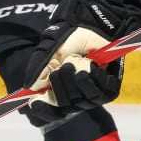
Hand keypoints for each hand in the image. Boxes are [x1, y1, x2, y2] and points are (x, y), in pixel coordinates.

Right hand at [26, 0, 140, 109]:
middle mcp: (76, 99)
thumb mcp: (48, 54)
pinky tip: (92, 64)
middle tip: (63, 66)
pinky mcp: (109, 90)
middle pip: (65, 107)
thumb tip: (31, 89)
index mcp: (59, 94)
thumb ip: (39, 71)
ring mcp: (93, 96)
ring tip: (74, 62)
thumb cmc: (68, 42)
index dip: (42, 111)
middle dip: (60, 86)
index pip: (50, 113)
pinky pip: (101, 93)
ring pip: (83, 101)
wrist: (91, 27)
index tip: (33, 103)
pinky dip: (94, 77)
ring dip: (76, 81)